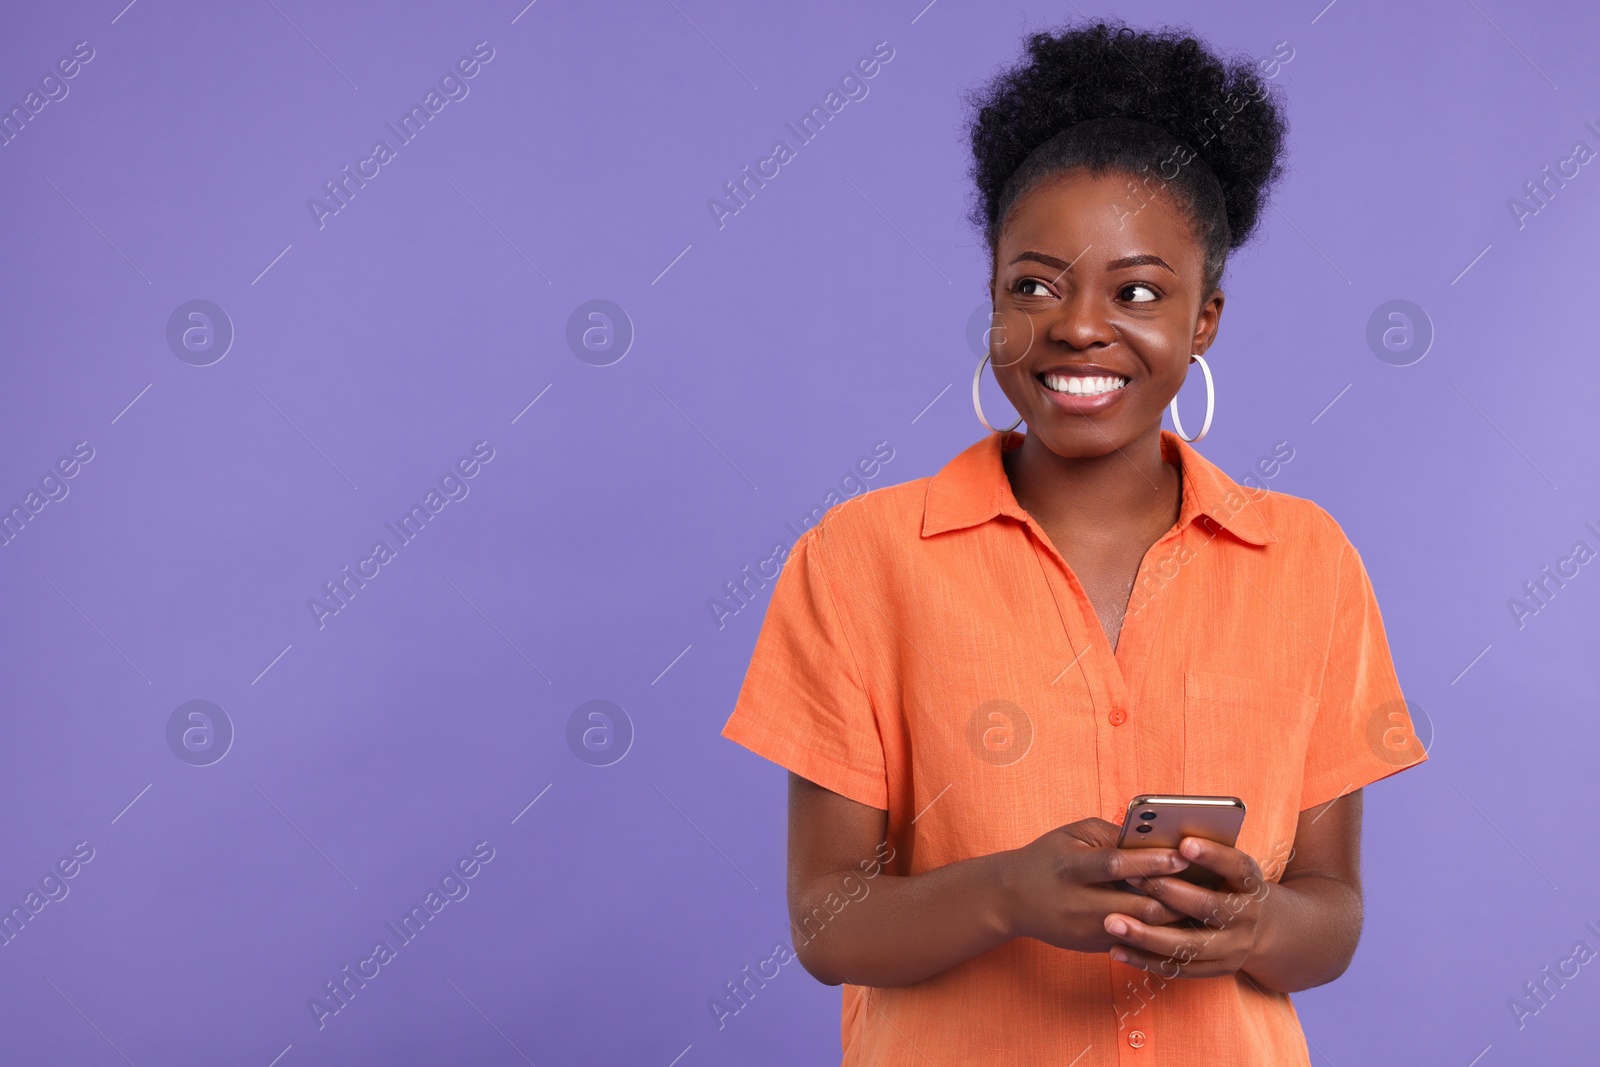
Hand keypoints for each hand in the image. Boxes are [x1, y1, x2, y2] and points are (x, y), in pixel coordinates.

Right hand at [998, 818, 1192, 953]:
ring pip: (1143, 930)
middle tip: (1205, 885)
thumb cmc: (1048, 858)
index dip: (1150, 862)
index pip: (1115, 865)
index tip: (1181, 856)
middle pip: (1137, 906)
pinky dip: (1161, 931)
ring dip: (1173, 917)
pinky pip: (1138, 942)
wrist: (1011, 899)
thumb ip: (1112, 836)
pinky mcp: (1095, 947)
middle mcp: (1078, 903)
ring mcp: (1087, 931)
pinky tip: (1181, 919)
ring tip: (1199, 903)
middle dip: (1174, 897)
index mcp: (1070, 867)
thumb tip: (1156, 840)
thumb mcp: (1072, 836)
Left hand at [1100, 836, 1273, 978]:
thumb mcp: (1224, 867)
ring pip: (1188, 945)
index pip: (1237, 867)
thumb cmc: (1225, 883)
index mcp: (1251, 884)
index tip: (1184, 843)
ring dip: (1147, 934)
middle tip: (1131, 877)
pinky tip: (1116, 949)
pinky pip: (1177, 968)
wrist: (1257, 928)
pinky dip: (1145, 959)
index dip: (1213, 855)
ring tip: (1111, 921)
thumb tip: (1155, 834)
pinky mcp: (1216, 969)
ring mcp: (1233, 948)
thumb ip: (1198, 856)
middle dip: (1168, 892)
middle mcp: (1247, 917)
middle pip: (1209, 907)